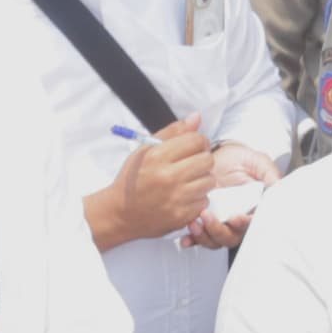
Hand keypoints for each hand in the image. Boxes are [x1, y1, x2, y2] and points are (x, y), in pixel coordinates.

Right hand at [91, 117, 214, 246]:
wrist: (121, 213)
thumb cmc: (133, 178)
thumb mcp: (145, 150)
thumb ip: (172, 132)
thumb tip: (197, 117)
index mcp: (158, 156)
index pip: (196, 140)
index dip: (198, 141)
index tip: (193, 147)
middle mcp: (169, 176)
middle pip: (207, 160)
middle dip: (202, 159)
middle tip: (192, 164)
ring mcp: (176, 198)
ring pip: (209, 181)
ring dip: (201, 179)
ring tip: (187, 181)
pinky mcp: (182, 215)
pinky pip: (204, 201)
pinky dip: (197, 199)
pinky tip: (183, 197)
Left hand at [186, 144, 279, 251]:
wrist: (220, 155)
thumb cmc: (241, 160)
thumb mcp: (259, 162)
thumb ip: (270, 173)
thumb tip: (278, 185)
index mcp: (253, 209)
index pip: (252, 224)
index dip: (244, 224)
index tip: (236, 218)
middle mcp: (236, 219)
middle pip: (231, 238)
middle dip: (218, 231)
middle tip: (208, 216)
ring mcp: (219, 221)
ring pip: (214, 240)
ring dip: (204, 237)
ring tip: (194, 224)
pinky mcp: (203, 219)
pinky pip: (198, 237)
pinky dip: (192, 240)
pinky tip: (186, 238)